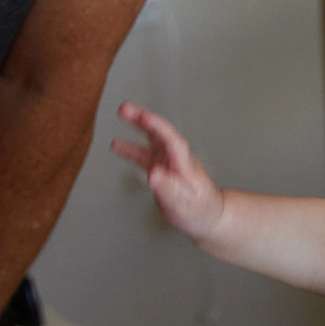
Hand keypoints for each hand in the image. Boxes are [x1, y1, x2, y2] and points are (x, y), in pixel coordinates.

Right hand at [111, 102, 226, 242]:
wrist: (208, 217)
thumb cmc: (200, 211)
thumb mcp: (183, 204)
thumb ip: (168, 189)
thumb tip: (153, 175)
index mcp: (184, 164)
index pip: (171, 140)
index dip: (157, 126)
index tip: (143, 116)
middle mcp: (176, 159)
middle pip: (160, 133)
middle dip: (143, 119)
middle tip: (126, 108)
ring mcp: (168, 162)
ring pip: (151, 140)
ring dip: (137, 126)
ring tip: (121, 113)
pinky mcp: (161, 169)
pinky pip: (143, 155)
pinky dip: (130, 149)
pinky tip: (117, 144)